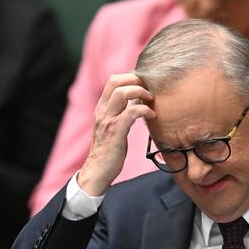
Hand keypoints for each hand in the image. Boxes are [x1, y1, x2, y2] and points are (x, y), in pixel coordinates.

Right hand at [77, 73, 154, 196]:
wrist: (97, 171)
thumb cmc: (109, 151)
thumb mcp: (114, 126)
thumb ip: (122, 112)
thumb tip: (138, 100)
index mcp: (101, 108)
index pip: (113, 81)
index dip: (130, 77)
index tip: (144, 84)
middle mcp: (102, 111)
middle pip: (116, 81)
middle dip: (136, 79)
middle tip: (150, 87)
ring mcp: (108, 121)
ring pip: (122, 93)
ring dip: (140, 92)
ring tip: (151, 99)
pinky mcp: (115, 132)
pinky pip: (131, 113)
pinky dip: (144, 110)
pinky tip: (151, 115)